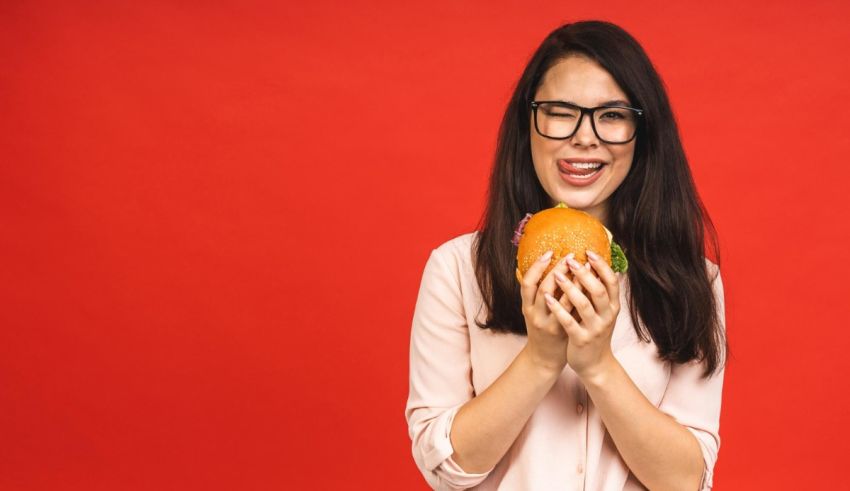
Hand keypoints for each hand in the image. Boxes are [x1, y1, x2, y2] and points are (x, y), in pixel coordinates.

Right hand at [518, 250, 583, 372]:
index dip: (536, 267)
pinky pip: (574, 313)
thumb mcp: (534, 310)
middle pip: (544, 289)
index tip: (549, 252)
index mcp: (526, 307)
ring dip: (574, 282)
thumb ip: (538, 292)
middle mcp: (535, 315)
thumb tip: (542, 266)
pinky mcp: (563, 333)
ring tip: (585, 267)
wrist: (544, 358)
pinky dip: (582, 299)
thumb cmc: (542, 329)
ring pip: (561, 301)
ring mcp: (550, 325)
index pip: (527, 283)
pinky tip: (591, 288)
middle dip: (558, 270)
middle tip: (571, 256)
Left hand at [543, 249, 620, 378]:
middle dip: (584, 274)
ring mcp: (594, 328)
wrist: (595, 364)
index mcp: (612, 306)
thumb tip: (592, 265)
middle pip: (598, 290)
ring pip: (583, 305)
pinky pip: (569, 322)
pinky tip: (548, 299)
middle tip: (570, 260)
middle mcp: (607, 316)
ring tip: (557, 275)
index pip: (612, 281)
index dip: (601, 266)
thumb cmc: (594, 331)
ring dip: (569, 288)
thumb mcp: (602, 312)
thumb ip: (598, 292)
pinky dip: (558, 309)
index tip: (589, 252)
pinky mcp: (581, 339)